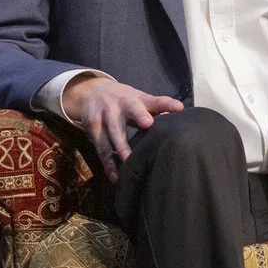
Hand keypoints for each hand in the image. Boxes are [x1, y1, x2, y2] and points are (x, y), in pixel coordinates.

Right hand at [62, 74, 186, 179]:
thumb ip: (156, 109)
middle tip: (147, 123)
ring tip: (130, 161)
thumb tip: (178, 115)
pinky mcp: (93, 127)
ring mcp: (105, 115)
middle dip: (139, 115)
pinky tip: (115, 176)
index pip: (155, 100)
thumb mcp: (138, 99)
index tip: (178, 108)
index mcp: (137, 99)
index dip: (166, 104)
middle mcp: (121, 104)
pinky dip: (108, 163)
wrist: (89, 91)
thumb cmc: (122, 99)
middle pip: (131, 110)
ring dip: (122, 147)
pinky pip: (101, 147)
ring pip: (114, 133)